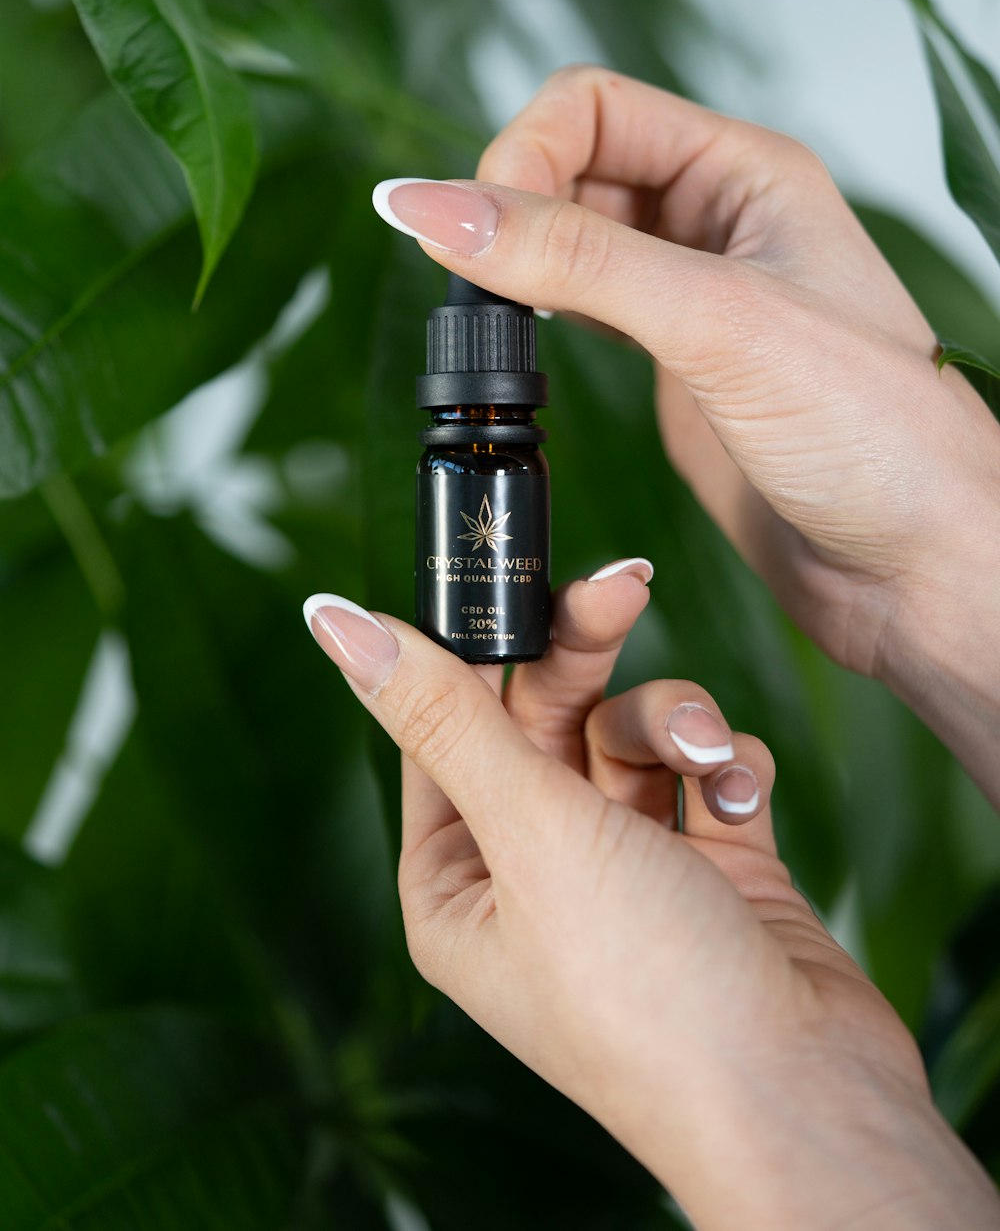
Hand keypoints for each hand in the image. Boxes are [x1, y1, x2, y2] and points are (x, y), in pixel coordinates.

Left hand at [302, 568, 998, 1229]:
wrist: (807, 1098)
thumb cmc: (645, 993)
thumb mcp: (530, 834)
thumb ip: (442, 714)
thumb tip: (332, 620)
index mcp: (458, 883)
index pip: (446, 728)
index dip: (477, 646)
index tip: (509, 568)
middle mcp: (535, 873)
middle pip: (546, 715)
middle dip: (585, 654)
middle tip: (620, 585)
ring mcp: (628, 868)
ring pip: (633, 732)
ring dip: (674, 724)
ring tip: (703, 759)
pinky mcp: (712, 863)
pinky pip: (706, 769)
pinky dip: (728, 769)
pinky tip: (743, 805)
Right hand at [371, 69, 999, 799]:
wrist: (918, 569)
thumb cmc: (879, 437)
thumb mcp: (720, 324)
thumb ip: (575, 260)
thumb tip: (435, 206)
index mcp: (747, 174)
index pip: (592, 109)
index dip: (520, 154)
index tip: (477, 229)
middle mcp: (715, 223)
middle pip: (569, 165)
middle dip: (508, 207)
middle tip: (473, 281)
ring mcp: (689, 297)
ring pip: (565, 240)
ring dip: (514, 264)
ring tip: (485, 317)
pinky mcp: (669, 366)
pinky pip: (576, 310)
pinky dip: (531, 318)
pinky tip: (517, 350)